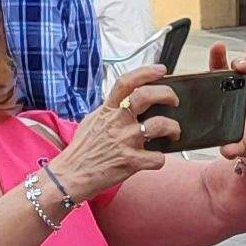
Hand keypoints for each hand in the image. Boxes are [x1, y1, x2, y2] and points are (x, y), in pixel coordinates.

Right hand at [54, 66, 179, 199]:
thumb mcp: (92, 121)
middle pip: (147, 96)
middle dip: (167, 94)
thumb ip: (110, 110)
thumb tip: (126, 103)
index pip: (126, 82)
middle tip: (174, 101)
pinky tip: (155, 159)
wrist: (71, 175)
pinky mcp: (131, 162)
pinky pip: (158, 158)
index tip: (161, 70)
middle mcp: (117, 122)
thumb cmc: (82, 150)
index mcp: (108, 110)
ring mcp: (125, 141)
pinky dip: (160, 159)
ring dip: (173, 128)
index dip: (146, 72)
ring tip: (174, 133)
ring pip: (160, 125)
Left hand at [211, 41, 245, 161]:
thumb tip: (226, 151)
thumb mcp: (242, 144)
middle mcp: (245, 87)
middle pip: (240, 68)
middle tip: (241, 64)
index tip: (217, 49)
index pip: (220, 75)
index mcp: (230, 96)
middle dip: (239, 62)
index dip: (218, 60)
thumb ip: (234, 146)